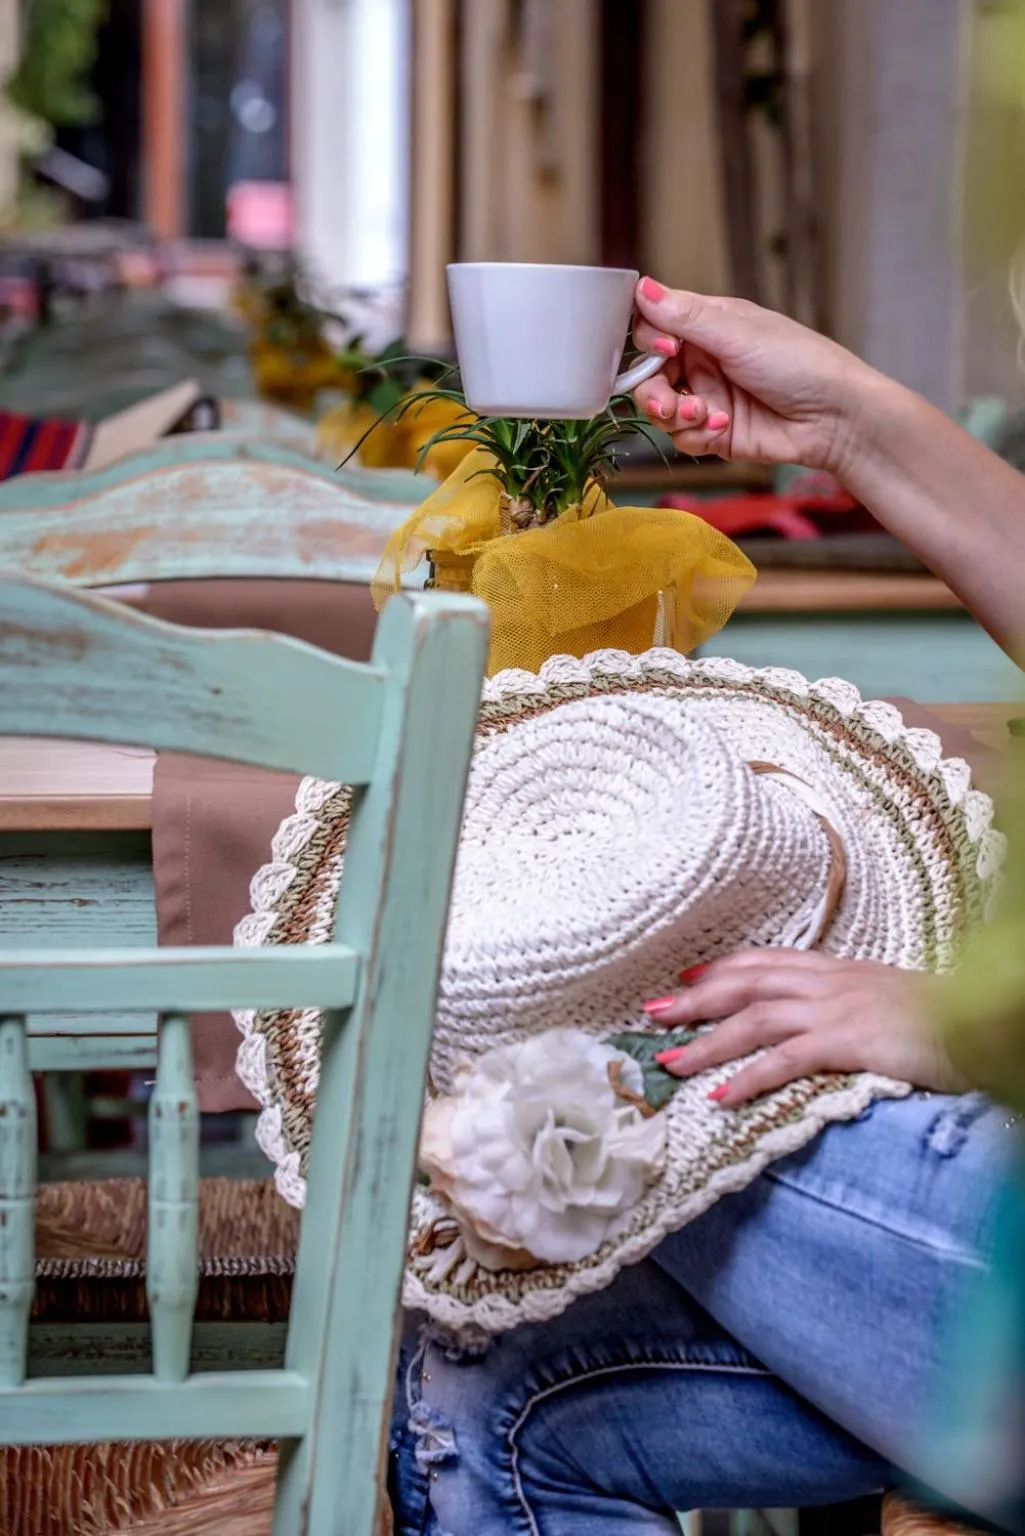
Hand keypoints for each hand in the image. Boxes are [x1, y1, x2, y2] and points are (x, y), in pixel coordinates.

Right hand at [631, 277, 880, 474]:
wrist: (834, 418)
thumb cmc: (799, 363)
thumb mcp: (737, 333)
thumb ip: (684, 316)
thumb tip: (642, 287)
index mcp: (708, 326)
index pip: (654, 327)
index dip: (649, 341)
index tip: (665, 350)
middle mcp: (704, 361)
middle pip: (649, 376)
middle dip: (653, 391)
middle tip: (668, 402)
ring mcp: (709, 398)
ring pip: (661, 411)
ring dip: (675, 416)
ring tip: (704, 415)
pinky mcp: (715, 433)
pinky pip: (682, 438)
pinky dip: (696, 435)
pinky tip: (723, 428)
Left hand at [644, 951, 962, 1107]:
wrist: (986, 1018)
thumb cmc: (943, 1017)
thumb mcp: (887, 1000)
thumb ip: (850, 1005)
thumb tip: (825, 1021)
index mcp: (837, 971)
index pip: (765, 962)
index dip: (721, 970)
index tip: (685, 979)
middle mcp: (829, 982)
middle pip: (745, 983)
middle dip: (695, 999)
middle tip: (652, 1014)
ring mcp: (837, 1008)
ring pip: (754, 1018)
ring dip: (707, 1040)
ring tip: (668, 1062)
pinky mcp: (849, 1040)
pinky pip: (787, 1058)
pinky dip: (749, 1076)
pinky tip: (721, 1095)